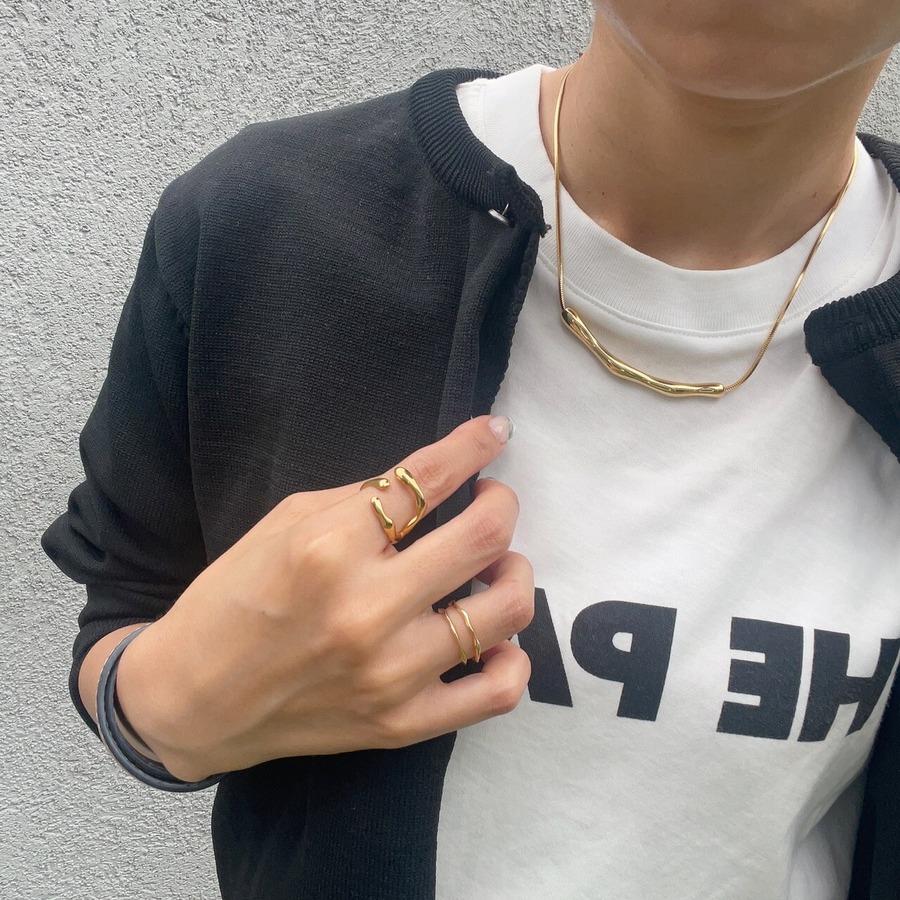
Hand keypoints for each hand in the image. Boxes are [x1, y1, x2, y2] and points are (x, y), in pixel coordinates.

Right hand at [115, 416, 533, 780]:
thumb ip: (361, 499)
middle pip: (485, 536)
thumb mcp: (283, 523)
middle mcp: (367, 610)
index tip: (494, 432)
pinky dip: (514, 658)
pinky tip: (493, 638)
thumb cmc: (232, 599)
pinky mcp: (403, 724)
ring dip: (514, 571)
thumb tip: (431, 481)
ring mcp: (391, 674)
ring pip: (509, 608)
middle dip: (501, 502)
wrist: (193, 700)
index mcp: (329, 548)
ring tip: (494, 566)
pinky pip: (499, 692)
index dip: (473, 445)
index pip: (428, 480)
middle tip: (490, 500)